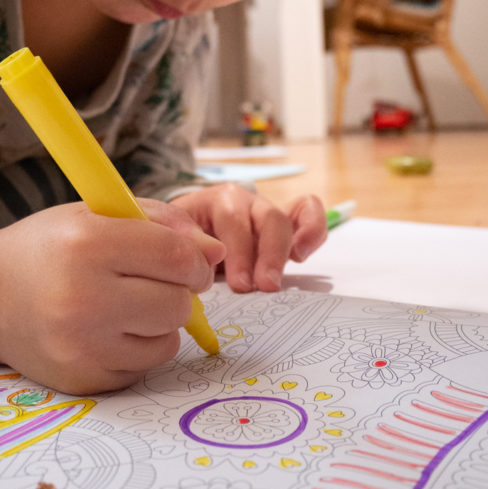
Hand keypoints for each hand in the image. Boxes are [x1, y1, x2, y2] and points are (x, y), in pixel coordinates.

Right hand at [0, 200, 224, 394]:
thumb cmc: (51, 246)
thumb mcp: (99, 214)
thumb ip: (164, 223)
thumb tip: (215, 255)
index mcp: (87, 243)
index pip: (176, 257)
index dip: (194, 259)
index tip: (189, 260)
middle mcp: (82, 297)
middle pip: (177, 303)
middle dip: (177, 290)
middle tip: (152, 281)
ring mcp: (80, 346)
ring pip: (167, 339)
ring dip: (159, 321)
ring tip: (125, 304)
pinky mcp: (83, 380)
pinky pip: (144, 366)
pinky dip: (138, 347)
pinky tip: (108, 329)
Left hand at [171, 185, 325, 292]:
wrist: (186, 235)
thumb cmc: (182, 239)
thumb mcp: (175, 238)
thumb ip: (186, 245)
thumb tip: (202, 262)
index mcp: (218, 201)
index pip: (233, 218)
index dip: (238, 252)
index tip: (239, 284)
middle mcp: (246, 202)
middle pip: (266, 218)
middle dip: (267, 254)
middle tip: (263, 286)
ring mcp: (266, 212)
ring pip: (286, 219)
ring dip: (285, 250)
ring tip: (281, 276)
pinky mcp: (285, 225)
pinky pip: (307, 214)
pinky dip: (312, 230)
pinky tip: (302, 255)